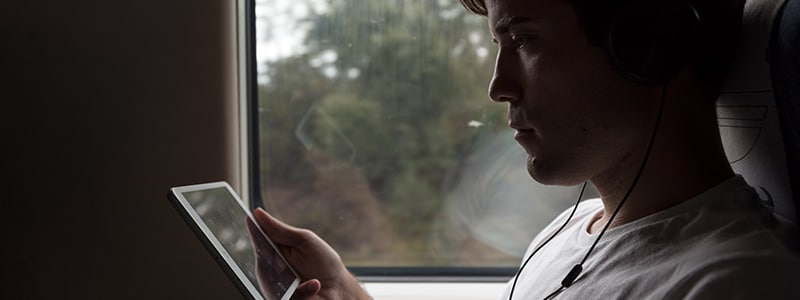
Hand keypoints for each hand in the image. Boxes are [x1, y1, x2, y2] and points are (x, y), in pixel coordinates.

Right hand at [252, 208, 370, 299]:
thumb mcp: (304, 241)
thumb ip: (281, 230)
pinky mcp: (282, 299)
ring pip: (268, 280)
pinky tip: (315, 284)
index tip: (251, 219)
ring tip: (309, 275)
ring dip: (288, 275)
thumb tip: (258, 214)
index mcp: (276, 250)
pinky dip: (303, 290)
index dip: (254, 230)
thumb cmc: (323, 263)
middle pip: (260, 260)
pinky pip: (283, 295)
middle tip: (286, 258)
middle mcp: (272, 268)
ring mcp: (276, 286)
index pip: (259, 239)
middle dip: (272, 256)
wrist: (339, 289)